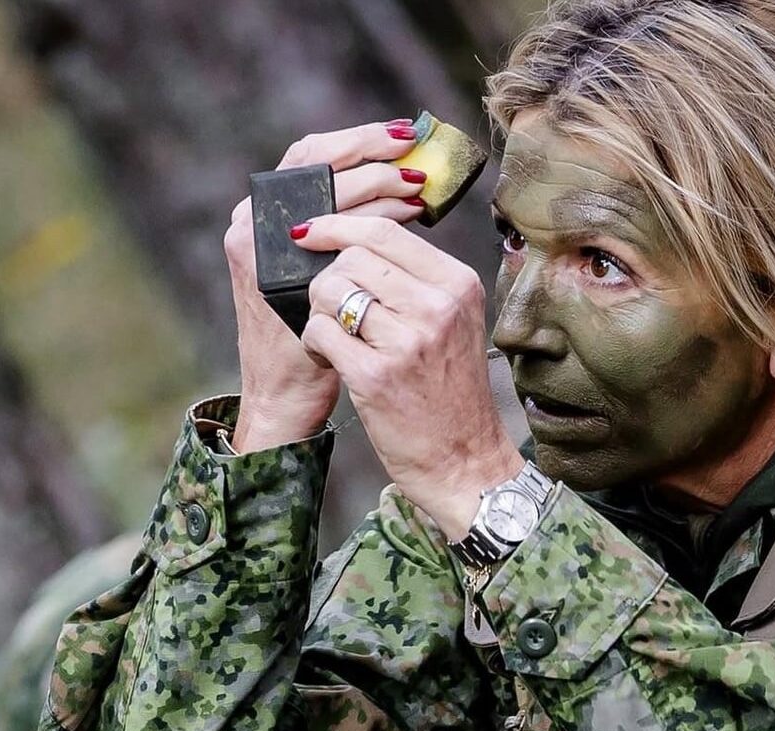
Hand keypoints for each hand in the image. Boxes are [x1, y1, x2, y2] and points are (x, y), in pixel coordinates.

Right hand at [223, 120, 427, 451]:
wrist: (285, 396)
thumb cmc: (314, 338)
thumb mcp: (322, 276)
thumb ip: (345, 235)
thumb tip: (402, 190)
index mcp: (261, 215)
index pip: (309, 156)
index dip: (356, 139)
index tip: (402, 135)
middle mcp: (252, 223)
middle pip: (314, 162)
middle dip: (370, 151)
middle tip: (414, 153)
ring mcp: (260, 248)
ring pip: (324, 191)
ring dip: (378, 182)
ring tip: (418, 186)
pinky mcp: (276, 276)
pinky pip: (333, 233)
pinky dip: (374, 220)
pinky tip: (407, 220)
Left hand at [294, 215, 523, 538]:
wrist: (464, 461)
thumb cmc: (451, 393)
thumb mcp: (455, 324)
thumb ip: (418, 280)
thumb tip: (354, 238)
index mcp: (457, 286)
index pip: (385, 232)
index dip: (338, 225)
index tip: (310, 231)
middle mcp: (437, 307)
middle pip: (352, 257)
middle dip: (329, 279)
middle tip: (334, 312)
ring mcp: (408, 341)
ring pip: (331, 290)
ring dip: (319, 311)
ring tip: (334, 339)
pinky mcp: (376, 375)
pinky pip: (320, 331)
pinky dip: (314, 343)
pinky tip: (328, 360)